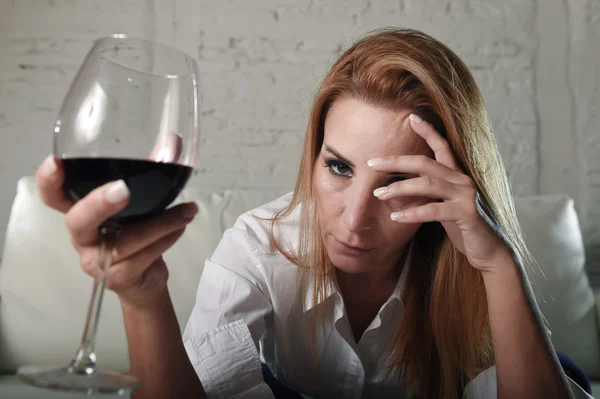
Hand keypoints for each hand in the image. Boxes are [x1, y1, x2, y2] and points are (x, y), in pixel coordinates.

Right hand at [35, 135, 196, 308]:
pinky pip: (141, 258)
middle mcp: (83, 236)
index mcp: (82, 211)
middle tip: (123, 189)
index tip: (56, 162)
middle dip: (99, 204)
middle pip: (78, 221)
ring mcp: (96, 260)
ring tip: (186, 212)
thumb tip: (172, 141)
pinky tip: (179, 228)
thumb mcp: (143, 200)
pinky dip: (165, 241)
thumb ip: (153, 169)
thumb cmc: (138, 232)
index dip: (49, 181)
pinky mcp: (117, 277)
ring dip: (160, 223)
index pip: (54, 196)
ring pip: (124, 242)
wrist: (145, 279)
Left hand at [368, 114, 512, 271]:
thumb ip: (430, 193)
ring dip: (399, 188)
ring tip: (378, 194)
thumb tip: (401, 186)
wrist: (489, 251)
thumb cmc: (464, 228)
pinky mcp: (467, 214)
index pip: (442, 146)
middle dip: (397, 161)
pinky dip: (412, 212)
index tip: (411, 117)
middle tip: (372, 163)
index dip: (428, 131)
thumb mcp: (444, 206)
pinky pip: (434, 210)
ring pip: (427, 184)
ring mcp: (466, 196)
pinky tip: (396, 216)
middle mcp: (463, 181)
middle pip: (425, 163)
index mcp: (457, 175)